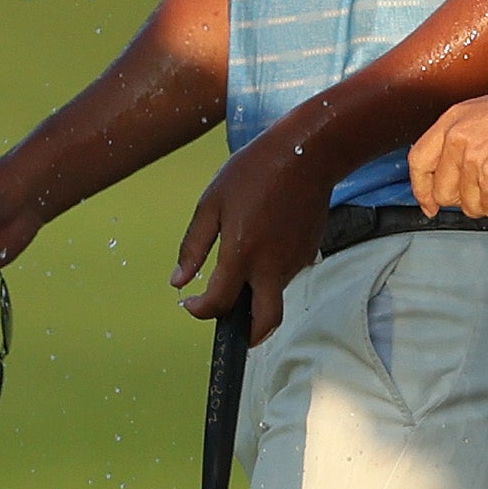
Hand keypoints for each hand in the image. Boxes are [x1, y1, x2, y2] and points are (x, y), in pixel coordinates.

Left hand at [172, 122, 338, 339]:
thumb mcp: (212, 202)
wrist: (308, 153)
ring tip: (244, 256)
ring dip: (256, 293)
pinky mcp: (309, 255)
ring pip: (273, 295)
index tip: (191, 304)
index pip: (219, 304)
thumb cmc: (255, 171)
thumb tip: (178, 281)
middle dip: (246, 335)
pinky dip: (271, 271)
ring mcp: (294, 263)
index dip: (199, 311)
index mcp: (242, 253)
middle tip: (231, 327)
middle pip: (264, 323)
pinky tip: (265, 240)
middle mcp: (271, 266)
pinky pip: (286, 274)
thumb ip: (194, 246)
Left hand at [407, 75, 487, 222]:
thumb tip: (460, 177)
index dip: (422, 188)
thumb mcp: (486, 116)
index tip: (429, 203)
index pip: (419, 161)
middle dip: (468, 199)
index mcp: (453, 120)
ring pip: (471, 206)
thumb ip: (466, 143)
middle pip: (443, 193)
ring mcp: (473, 160)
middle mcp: (457, 139)